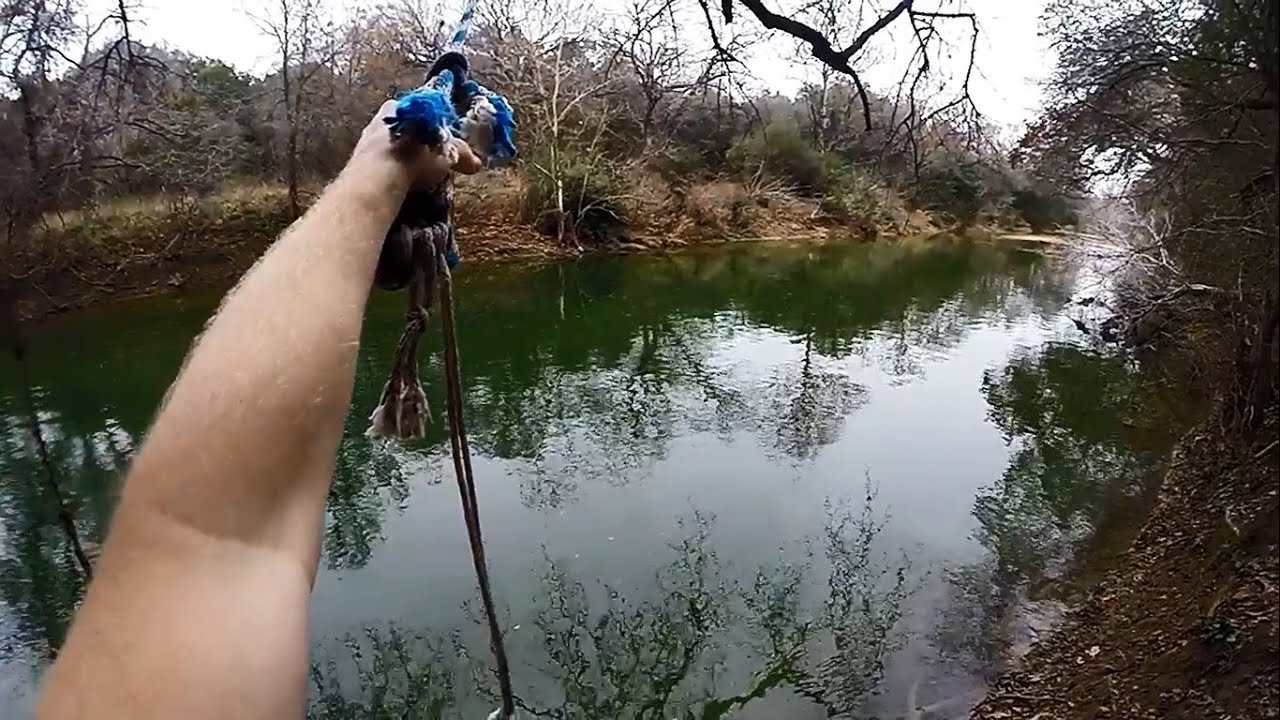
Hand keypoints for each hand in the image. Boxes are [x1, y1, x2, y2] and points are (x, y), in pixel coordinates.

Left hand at [354, 99, 484, 182]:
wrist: (379, 178)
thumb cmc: (415, 156)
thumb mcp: (447, 152)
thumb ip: (462, 154)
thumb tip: (476, 163)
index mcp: (403, 105)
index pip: (422, 108)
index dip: (434, 122)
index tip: (442, 137)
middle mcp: (382, 117)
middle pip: (405, 126)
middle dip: (417, 139)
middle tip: (431, 156)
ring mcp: (366, 138)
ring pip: (390, 143)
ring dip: (402, 155)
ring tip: (415, 173)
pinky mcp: (358, 161)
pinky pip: (379, 162)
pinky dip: (389, 170)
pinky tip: (398, 181)